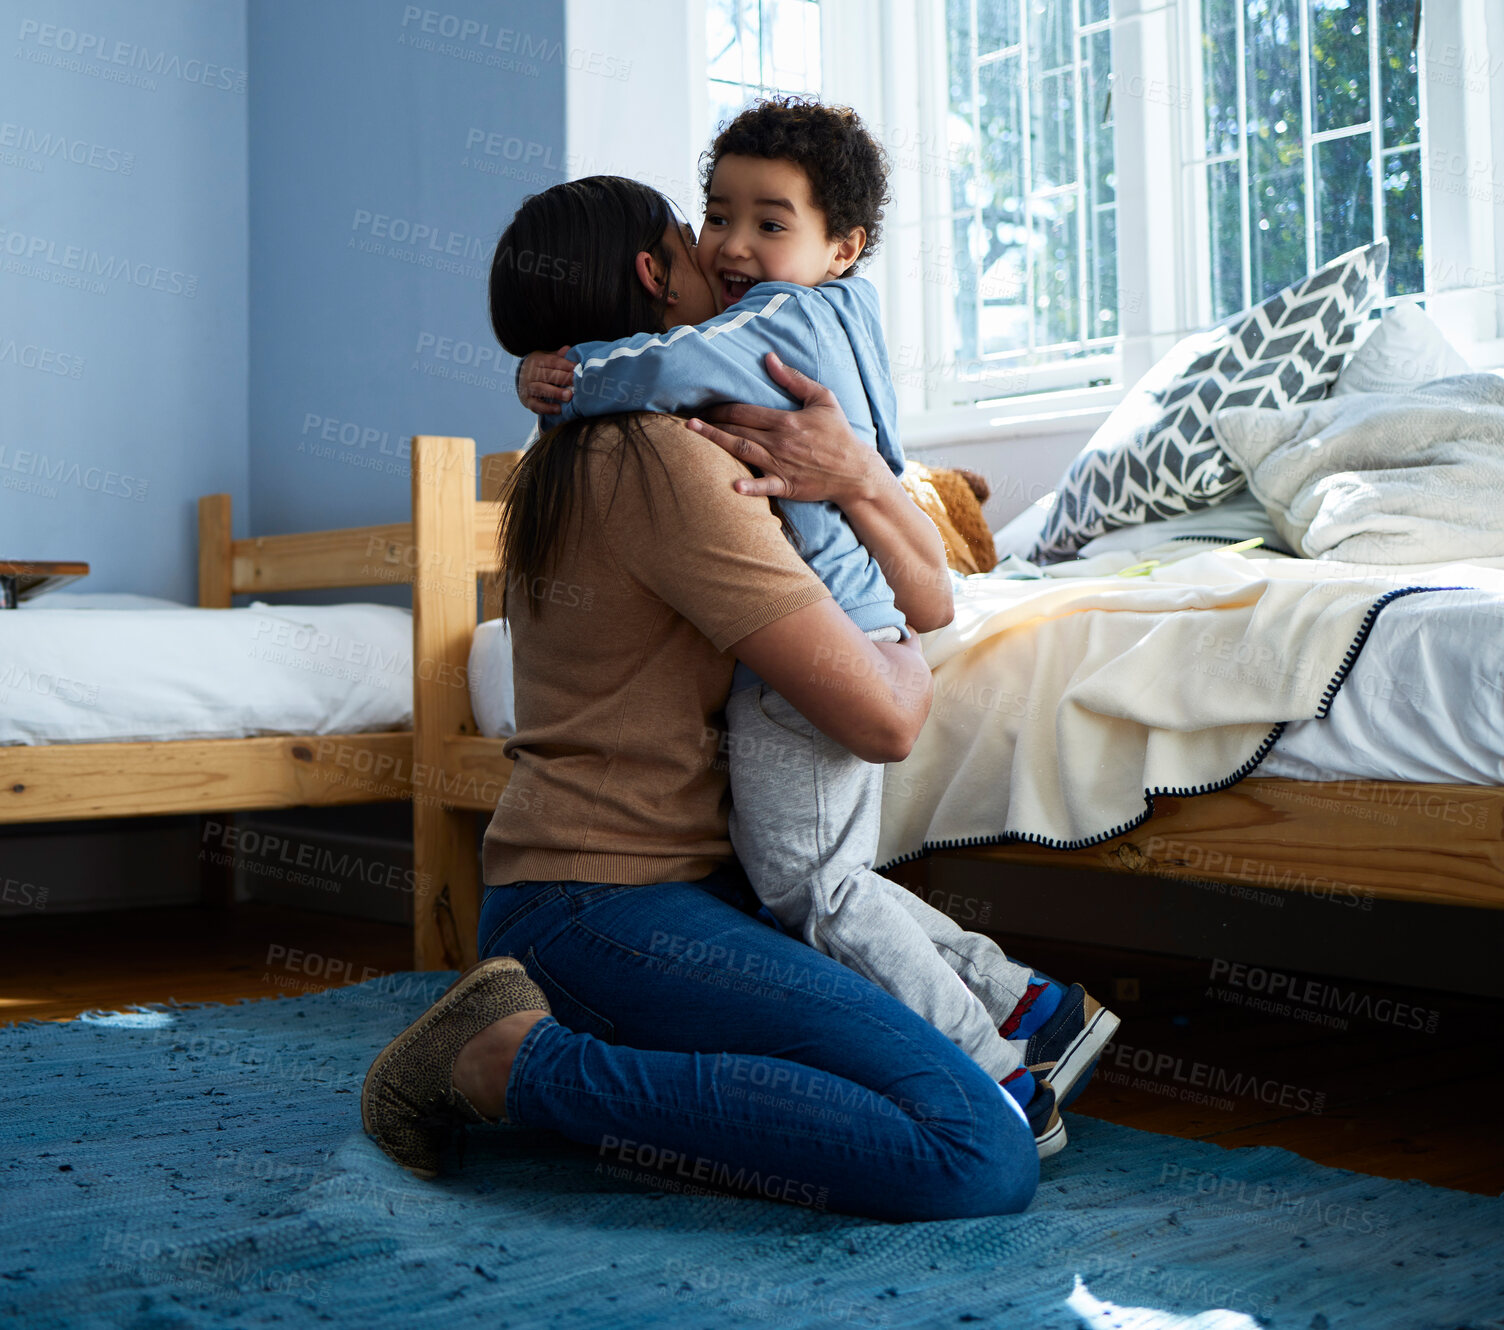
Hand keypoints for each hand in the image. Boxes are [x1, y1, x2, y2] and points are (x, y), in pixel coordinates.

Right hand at [517, 346, 574, 414]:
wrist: (520, 381)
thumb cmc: (540, 369)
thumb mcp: (546, 359)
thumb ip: (557, 356)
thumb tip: (568, 348)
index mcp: (537, 361)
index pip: (552, 362)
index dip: (565, 364)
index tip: (577, 368)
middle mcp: (530, 374)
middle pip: (548, 375)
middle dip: (563, 378)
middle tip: (576, 381)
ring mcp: (528, 388)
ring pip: (541, 389)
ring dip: (556, 392)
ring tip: (569, 396)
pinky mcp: (528, 401)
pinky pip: (537, 405)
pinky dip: (547, 408)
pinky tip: (559, 409)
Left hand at [685, 352, 878, 506]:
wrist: (855, 470)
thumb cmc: (839, 433)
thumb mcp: (823, 398)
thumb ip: (794, 379)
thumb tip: (770, 358)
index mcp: (786, 420)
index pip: (745, 411)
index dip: (721, 407)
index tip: (703, 405)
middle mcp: (780, 442)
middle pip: (738, 429)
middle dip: (712, 422)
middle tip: (689, 420)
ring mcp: (782, 465)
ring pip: (743, 451)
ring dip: (716, 442)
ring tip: (693, 435)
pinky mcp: (787, 485)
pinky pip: (765, 487)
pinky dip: (750, 487)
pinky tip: (733, 487)